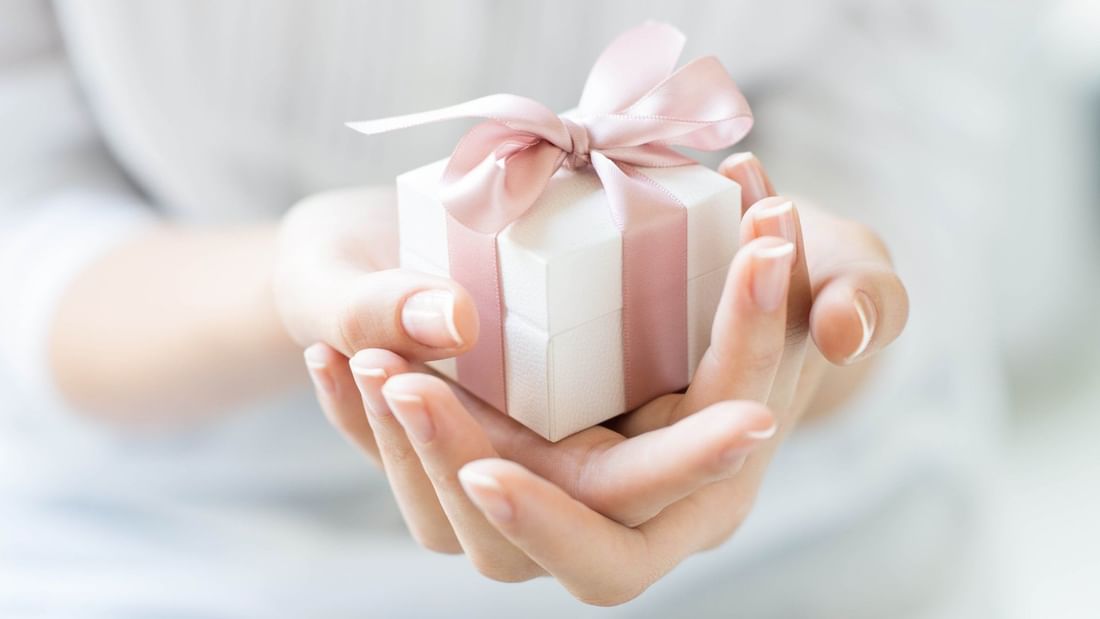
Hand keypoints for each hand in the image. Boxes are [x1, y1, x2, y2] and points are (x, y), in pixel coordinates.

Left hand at [302, 156, 907, 604]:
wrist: (725, 276)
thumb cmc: (788, 275)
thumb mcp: (840, 269)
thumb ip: (859, 291)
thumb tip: (842, 320)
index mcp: (700, 493)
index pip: (621, 540)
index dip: (555, 521)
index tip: (491, 468)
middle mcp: (625, 510)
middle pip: (523, 547)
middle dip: (456, 473)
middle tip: (403, 386)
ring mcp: (560, 485)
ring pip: (460, 516)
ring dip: (401, 445)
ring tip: (358, 353)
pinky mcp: (508, 450)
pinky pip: (423, 469)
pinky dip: (368, 420)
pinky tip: (335, 354)